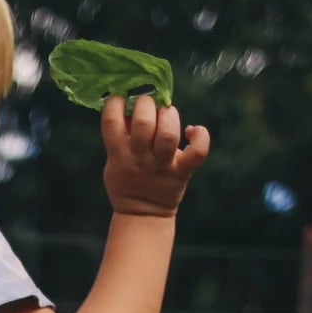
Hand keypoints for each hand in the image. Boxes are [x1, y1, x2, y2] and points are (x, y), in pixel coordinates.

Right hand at [101, 93, 210, 217]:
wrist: (142, 215)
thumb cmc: (127, 179)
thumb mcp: (113, 160)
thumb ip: (120, 134)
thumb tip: (130, 100)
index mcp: (118, 153)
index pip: (111, 119)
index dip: (116, 101)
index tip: (122, 97)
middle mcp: (140, 158)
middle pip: (143, 122)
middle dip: (146, 104)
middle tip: (148, 106)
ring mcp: (162, 165)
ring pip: (167, 134)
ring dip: (168, 116)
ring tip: (167, 114)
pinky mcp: (182, 171)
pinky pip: (197, 152)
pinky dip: (200, 136)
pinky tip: (192, 131)